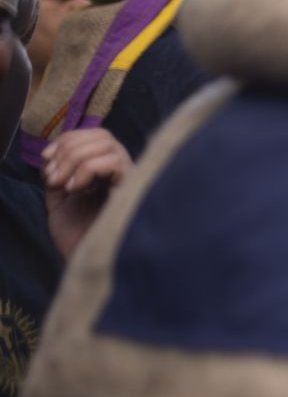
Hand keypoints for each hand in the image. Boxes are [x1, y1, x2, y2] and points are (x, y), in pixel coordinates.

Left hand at [42, 128, 131, 258]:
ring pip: (107, 144)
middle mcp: (123, 172)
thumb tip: (52, 157)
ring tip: (64, 185)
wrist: (85, 261)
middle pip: (102, 135)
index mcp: (107, 172)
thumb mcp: (59, 199)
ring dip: (74, 160)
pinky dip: (86, 170)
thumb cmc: (76, 236)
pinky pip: (112, 162)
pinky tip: (76, 190)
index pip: (97, 135)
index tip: (47, 160)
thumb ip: (58, 175)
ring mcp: (130, 179)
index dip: (68, 139)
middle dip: (68, 149)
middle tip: (54, 178)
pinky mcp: (132, 189)